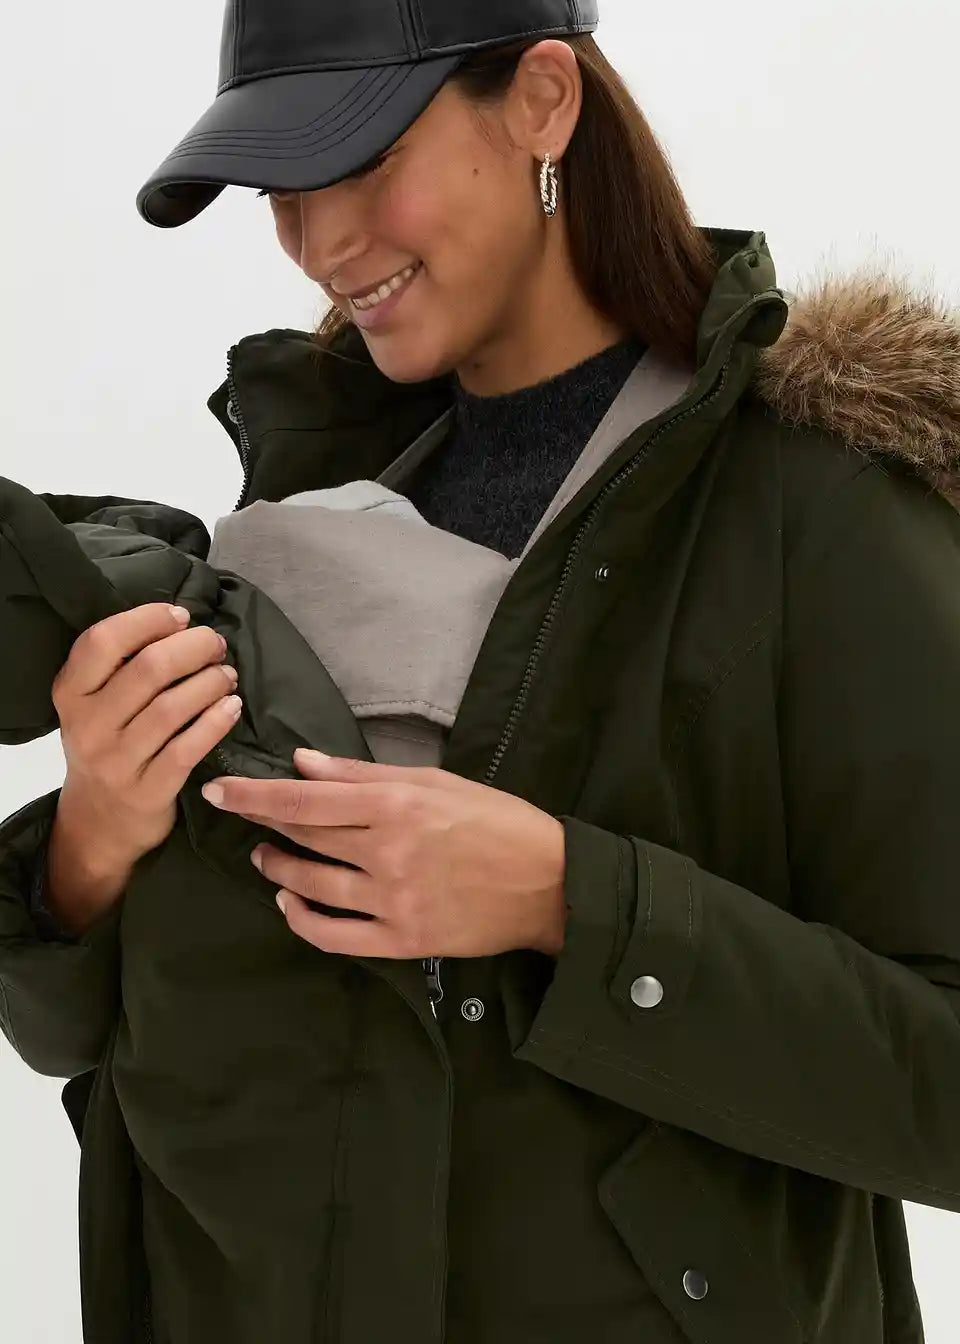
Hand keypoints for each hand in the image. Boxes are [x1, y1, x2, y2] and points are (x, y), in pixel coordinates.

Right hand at [52, 602, 241, 869]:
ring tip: (227, 674)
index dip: (147, 619)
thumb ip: (122, 665)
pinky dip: (216, 721)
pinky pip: (189, 748)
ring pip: (172, 707)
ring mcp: (117, 762)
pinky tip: (232, 706)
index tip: (182, 616)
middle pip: (149, 669)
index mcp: (71, 693)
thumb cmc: (108, 744)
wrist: (99, 820)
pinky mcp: (148, 791)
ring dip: (210, 682)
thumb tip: (182, 622)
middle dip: (193, 648)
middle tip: (217, 645)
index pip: (103, 641)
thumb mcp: (95, 704)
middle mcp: (87, 726)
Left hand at [201, 750, 568, 958]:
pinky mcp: (402, 941)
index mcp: (396, 806)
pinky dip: (302, 919)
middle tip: (244, 817)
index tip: (218, 790)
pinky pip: (333, 935)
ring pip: (311, 885)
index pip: (304, 800)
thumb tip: (304, 764)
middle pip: (304, 838)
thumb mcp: (436, 782)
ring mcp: (392, 901)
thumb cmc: (496, 821)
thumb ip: (365, 775)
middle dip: (264, 826)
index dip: (254, 795)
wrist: (548, 883)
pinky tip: (289, 902)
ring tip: (264, 858)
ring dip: (277, 869)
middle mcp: (387, 853)